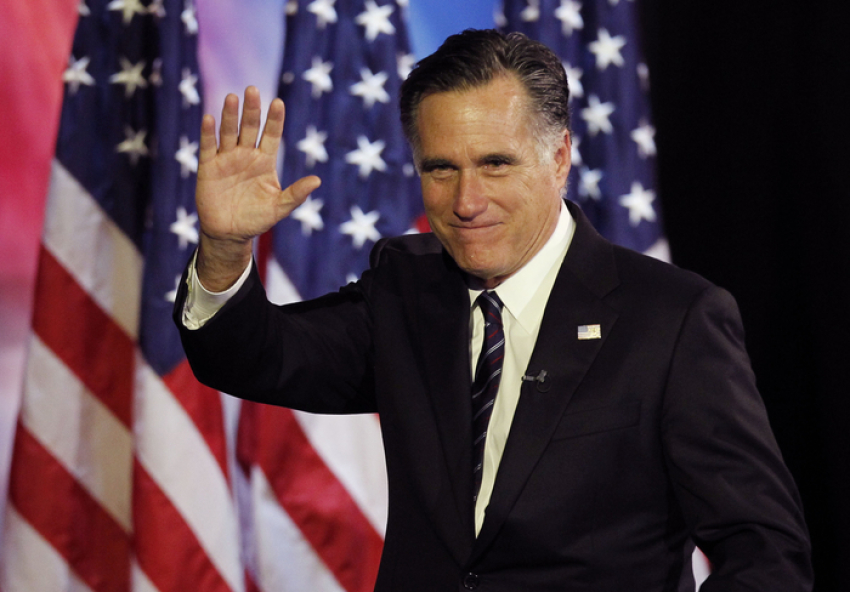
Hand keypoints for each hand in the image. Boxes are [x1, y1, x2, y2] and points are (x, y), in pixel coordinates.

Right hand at [195, 86, 320, 290]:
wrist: (229, 233)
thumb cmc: (256, 220)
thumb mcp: (279, 208)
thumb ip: (296, 194)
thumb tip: (317, 181)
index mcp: (265, 162)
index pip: (271, 135)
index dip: (274, 120)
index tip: (278, 102)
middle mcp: (246, 155)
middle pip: (249, 128)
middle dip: (251, 110)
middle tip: (252, 90)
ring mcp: (226, 159)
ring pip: (229, 132)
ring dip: (230, 116)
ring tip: (232, 97)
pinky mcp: (208, 167)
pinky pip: (208, 147)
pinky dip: (208, 133)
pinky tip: (209, 118)